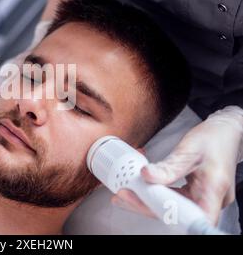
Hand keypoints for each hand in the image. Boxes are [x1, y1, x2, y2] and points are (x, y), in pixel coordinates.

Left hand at [112, 106, 242, 224]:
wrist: (225, 132)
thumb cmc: (213, 139)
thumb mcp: (188, 150)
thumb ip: (168, 166)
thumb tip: (145, 175)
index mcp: (213, 189)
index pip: (191, 216)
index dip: (166, 213)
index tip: (141, 201)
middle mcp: (210, 200)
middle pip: (176, 214)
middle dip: (146, 206)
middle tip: (123, 195)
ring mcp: (203, 199)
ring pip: (172, 208)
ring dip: (147, 200)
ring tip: (124, 192)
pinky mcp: (195, 195)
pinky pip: (173, 199)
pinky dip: (155, 193)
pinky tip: (139, 186)